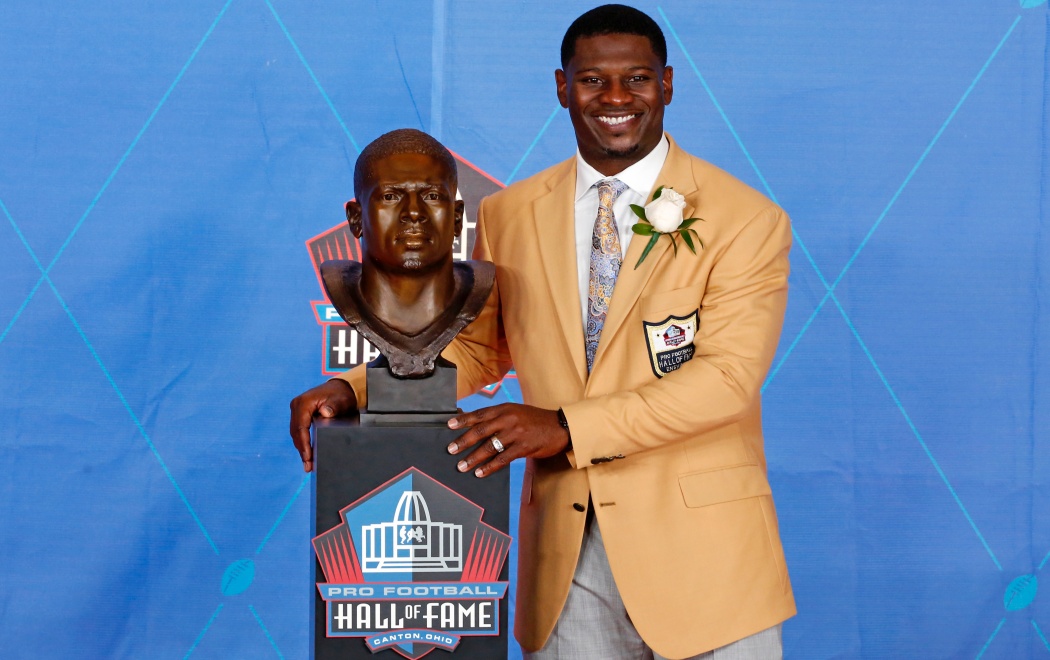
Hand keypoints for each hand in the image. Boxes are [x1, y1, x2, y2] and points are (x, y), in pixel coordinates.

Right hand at [289, 380, 356, 471]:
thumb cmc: (341, 395)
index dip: (304, 444)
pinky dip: (303, 443)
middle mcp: (297, 406)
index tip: (308, 457)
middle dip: (302, 450)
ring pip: (296, 433)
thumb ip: (334, 407)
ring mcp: (297, 410)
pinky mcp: (300, 415)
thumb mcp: (341, 400)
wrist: (341, 388)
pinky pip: (299, 431)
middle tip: (308, 466)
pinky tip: (307, 454)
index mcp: (304, 402)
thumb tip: (325, 413)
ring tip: (308, 464)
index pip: (301, 427)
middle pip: (296, 432)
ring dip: (301, 448)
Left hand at [447, 403, 568, 477]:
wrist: (559, 426)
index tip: (449, 425)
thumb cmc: (535, 420)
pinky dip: (490, 467)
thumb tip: (476, 424)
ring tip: (462, 466)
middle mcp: (509, 419)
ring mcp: (516, 433)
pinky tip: (480, 472)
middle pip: (481, 430)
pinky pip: (503, 459)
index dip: (463, 420)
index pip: (480, 414)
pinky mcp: (524, 447)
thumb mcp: (516, 411)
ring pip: (490, 446)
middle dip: (464, 441)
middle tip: (451, 449)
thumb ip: (498, 417)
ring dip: (473, 457)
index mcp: (505, 408)